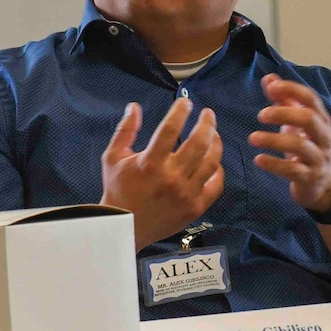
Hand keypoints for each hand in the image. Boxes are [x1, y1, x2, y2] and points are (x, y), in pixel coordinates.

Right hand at [101, 98, 222, 244]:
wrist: (123, 228)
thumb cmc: (117, 190)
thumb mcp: (113, 158)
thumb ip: (125, 130)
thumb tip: (134, 107)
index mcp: (150, 163)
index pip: (170, 129)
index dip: (180, 111)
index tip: (185, 102)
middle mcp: (171, 178)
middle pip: (199, 143)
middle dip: (207, 123)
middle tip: (208, 114)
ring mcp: (186, 194)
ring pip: (212, 162)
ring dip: (216, 144)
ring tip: (214, 134)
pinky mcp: (195, 208)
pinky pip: (215, 185)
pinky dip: (218, 171)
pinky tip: (214, 161)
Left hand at [250, 75, 330, 210]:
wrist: (326, 185)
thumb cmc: (309, 148)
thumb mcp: (298, 124)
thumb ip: (284, 100)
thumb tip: (269, 78)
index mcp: (321, 120)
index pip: (311, 98)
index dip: (292, 89)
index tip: (272, 87)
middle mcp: (323, 137)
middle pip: (309, 119)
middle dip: (284, 114)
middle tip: (260, 115)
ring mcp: (318, 158)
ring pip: (300, 146)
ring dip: (274, 140)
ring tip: (253, 138)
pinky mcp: (310, 178)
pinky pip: (293, 170)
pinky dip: (274, 164)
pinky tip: (258, 159)